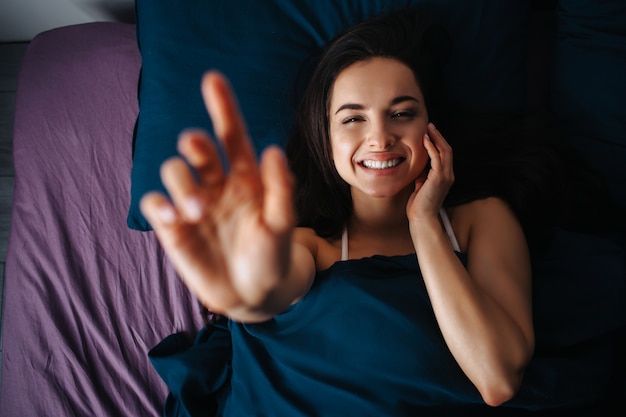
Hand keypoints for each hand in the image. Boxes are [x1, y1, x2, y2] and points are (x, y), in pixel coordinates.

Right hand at [140, 71, 294, 315]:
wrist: (253, 295)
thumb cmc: (273, 255)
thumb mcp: (283, 224)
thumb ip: (281, 188)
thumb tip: (273, 149)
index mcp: (246, 176)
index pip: (232, 135)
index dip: (223, 107)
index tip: (213, 79)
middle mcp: (217, 183)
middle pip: (198, 147)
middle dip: (194, 141)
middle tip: (196, 147)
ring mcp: (193, 203)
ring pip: (175, 170)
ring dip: (181, 182)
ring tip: (197, 210)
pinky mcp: (173, 226)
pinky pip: (155, 203)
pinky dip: (159, 205)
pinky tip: (174, 218)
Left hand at [406, 123, 453, 219]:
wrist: (422, 218)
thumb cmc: (419, 206)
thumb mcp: (421, 187)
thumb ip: (423, 176)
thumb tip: (419, 168)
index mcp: (445, 177)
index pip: (445, 155)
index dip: (439, 143)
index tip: (430, 133)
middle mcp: (448, 175)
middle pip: (448, 150)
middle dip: (439, 136)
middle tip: (430, 126)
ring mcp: (445, 176)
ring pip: (445, 151)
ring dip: (436, 138)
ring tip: (428, 129)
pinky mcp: (438, 178)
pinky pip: (437, 158)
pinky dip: (431, 147)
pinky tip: (425, 140)